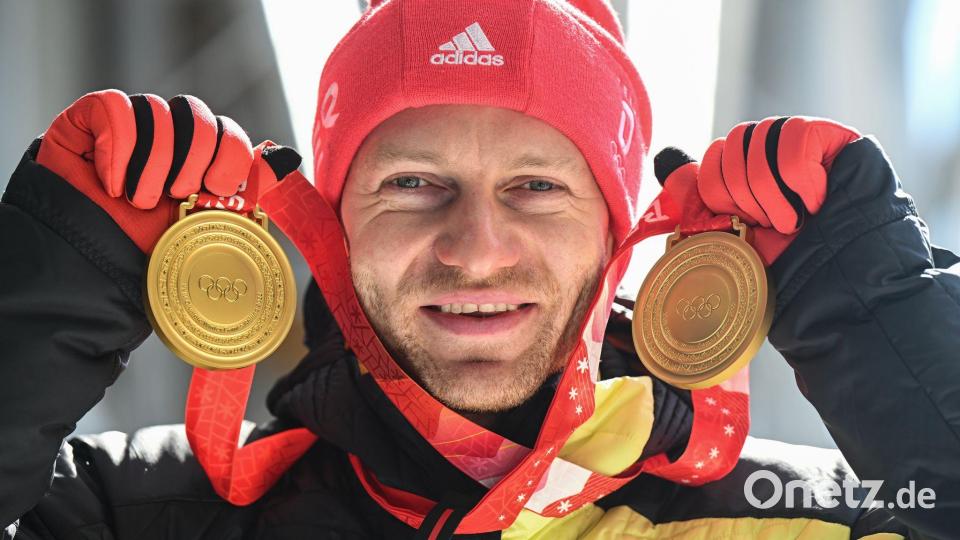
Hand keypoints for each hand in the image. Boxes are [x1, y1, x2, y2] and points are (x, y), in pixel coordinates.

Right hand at [36, 89, 262, 251]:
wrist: (91, 268)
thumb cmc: (148, 251)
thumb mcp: (208, 224)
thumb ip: (247, 189)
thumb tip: (288, 157)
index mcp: (200, 155)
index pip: (227, 129)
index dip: (229, 153)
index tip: (216, 189)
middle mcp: (167, 134)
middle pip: (196, 112)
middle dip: (193, 158)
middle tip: (175, 196)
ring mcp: (128, 124)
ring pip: (157, 110)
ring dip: (154, 163)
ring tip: (140, 199)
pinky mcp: (87, 119)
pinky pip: (115, 108)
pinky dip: (118, 150)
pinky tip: (112, 184)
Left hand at [655, 116, 860, 263]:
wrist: (835, 280)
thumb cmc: (783, 262)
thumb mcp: (730, 234)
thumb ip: (699, 197)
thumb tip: (666, 161)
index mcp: (742, 165)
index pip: (712, 155)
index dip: (721, 194)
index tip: (745, 224)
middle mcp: (767, 145)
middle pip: (730, 145)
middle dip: (745, 197)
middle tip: (771, 225)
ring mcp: (798, 137)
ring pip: (758, 145)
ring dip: (773, 198)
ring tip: (795, 221)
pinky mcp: (829, 135)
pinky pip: (794, 144)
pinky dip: (801, 185)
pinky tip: (816, 203)